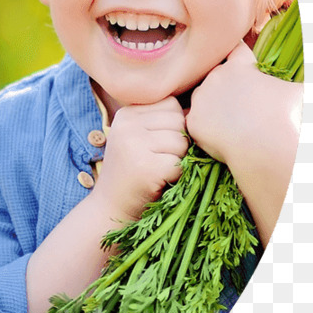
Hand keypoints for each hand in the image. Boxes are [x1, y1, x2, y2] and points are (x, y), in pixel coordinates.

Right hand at [92, 96, 189, 222]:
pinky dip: (178, 175)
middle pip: (179, 120)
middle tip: (158, 160)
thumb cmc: (132, 172)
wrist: (111, 208)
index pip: (170, 104)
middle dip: (179, 141)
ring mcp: (134, 145)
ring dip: (179, 159)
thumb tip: (201, 110)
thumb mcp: (137, 138)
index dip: (174, 125)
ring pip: (182, 141)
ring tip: (158, 170)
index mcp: (125, 113)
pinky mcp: (146, 167)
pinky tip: (160, 181)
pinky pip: (180, 163)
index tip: (157, 144)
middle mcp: (126, 125)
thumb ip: (160, 120)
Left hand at [186, 41, 300, 168]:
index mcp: (239, 66)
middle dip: (227, 87)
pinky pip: (198, 121)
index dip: (238, 56)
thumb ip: (291, 84)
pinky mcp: (192, 120)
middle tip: (242, 105)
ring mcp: (201, 98)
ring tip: (233, 122)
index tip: (238, 59)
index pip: (236, 49)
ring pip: (203, 98)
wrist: (266, 146)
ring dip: (213, 106)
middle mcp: (215, 77)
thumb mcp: (298, 92)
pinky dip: (207, 127)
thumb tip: (295, 86)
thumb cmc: (287, 116)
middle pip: (217, 76)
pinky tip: (222, 135)